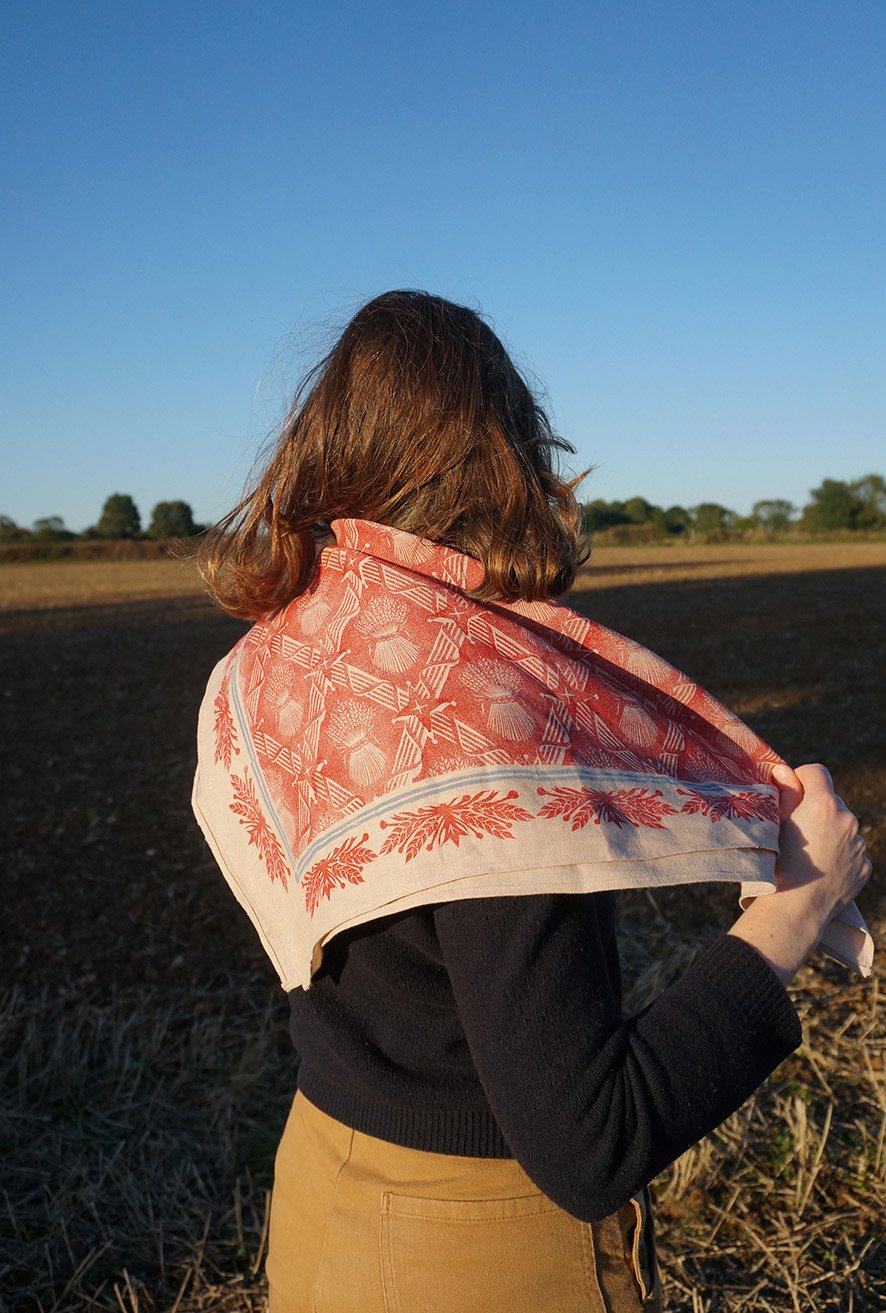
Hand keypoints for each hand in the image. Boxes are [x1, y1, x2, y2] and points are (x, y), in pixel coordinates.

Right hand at [772, 763, 871, 928]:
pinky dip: (839, 855)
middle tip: (796, 830)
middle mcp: (848, 819)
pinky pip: (852, 851)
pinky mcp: (865, 866)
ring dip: (830, 832)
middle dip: (816, 809)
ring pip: (843, 827)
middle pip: (831, 801)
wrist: (797, 908)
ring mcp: (859, 844)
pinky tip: (822, 869)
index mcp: (824, 803)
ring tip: (809, 855)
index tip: (791, 793)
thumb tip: (785, 771)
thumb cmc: (779, 864)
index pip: (817, 772)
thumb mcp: (775, 824)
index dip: (801, 778)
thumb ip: (785, 793)